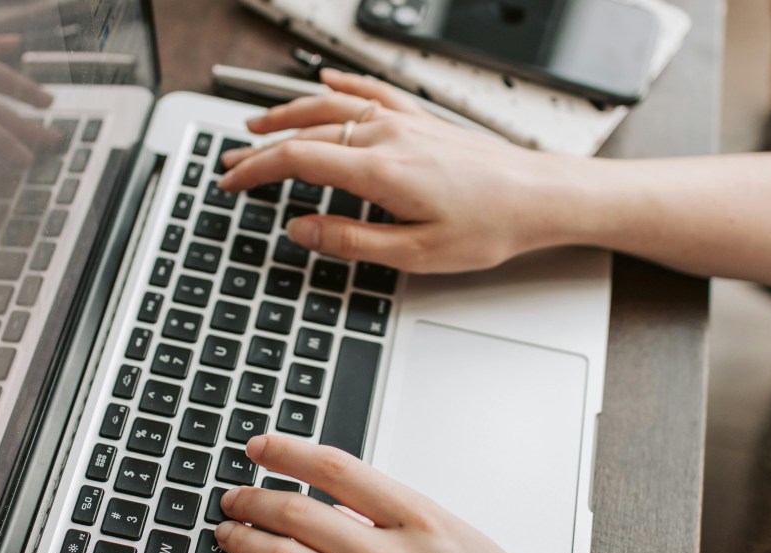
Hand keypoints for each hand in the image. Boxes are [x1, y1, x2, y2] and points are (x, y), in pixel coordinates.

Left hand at [215, 436, 753, 552]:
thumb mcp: (468, 542)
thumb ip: (409, 519)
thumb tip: (352, 503)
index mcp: (422, 524)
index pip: (338, 470)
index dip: (288, 452)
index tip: (260, 448)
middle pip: (299, 514)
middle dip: (254, 499)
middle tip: (235, 498)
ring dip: (245, 544)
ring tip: (230, 536)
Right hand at [218, 69, 580, 272]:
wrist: (541, 197)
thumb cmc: (489, 227)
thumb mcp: (415, 253)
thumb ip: (351, 240)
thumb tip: (301, 230)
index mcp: (380, 170)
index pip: (297, 160)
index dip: (255, 171)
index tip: (230, 183)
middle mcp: (388, 136)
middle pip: (306, 130)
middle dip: (261, 146)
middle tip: (232, 161)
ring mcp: (406, 122)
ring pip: (332, 107)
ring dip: (289, 113)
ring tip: (257, 123)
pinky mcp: (423, 120)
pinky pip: (373, 93)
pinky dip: (343, 86)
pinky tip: (327, 82)